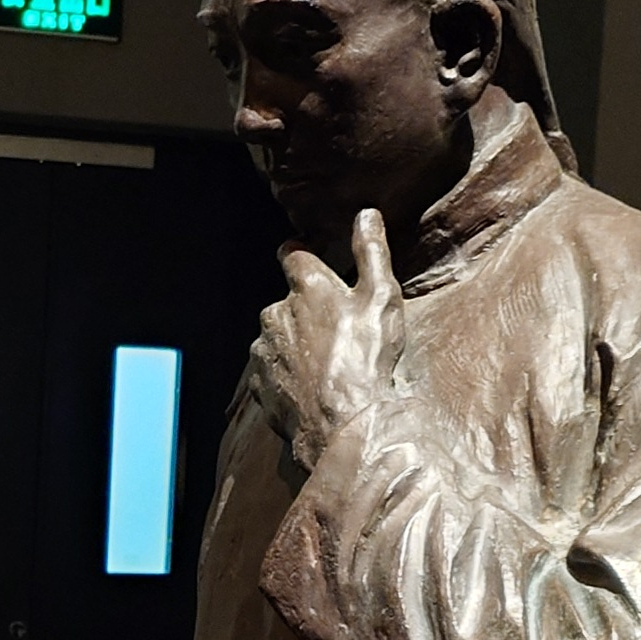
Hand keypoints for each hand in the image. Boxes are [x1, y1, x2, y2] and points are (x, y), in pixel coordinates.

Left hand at [251, 206, 405, 469]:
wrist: (343, 425)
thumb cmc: (367, 359)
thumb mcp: (382, 298)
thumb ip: (372, 252)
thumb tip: (366, 215)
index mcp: (306, 287)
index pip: (292, 255)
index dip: (298, 252)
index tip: (302, 253)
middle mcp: (275, 312)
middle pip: (287, 301)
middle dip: (305, 309)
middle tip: (335, 329)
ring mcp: (263, 350)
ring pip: (277, 337)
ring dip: (296, 344)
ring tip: (327, 365)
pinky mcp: (258, 384)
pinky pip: (272, 370)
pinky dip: (288, 374)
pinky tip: (312, 387)